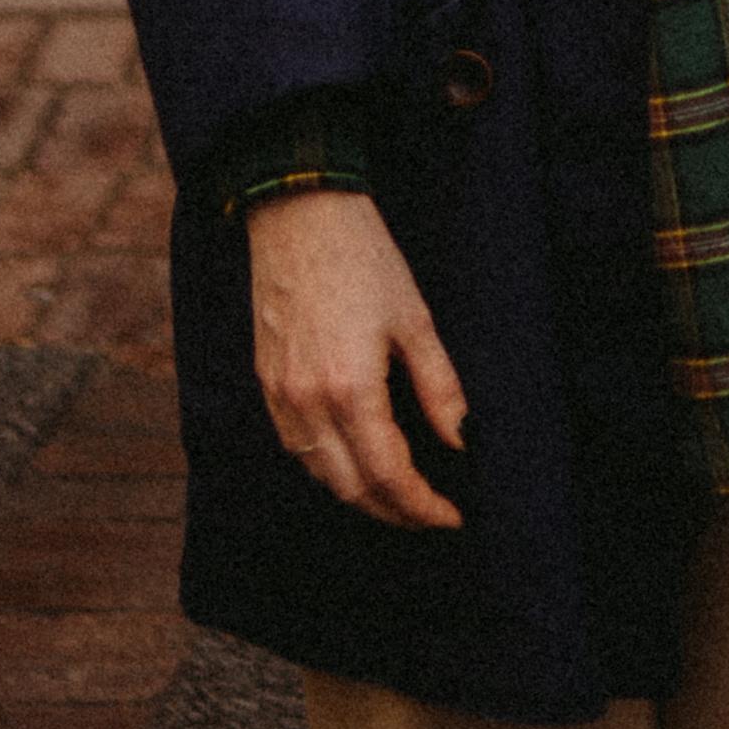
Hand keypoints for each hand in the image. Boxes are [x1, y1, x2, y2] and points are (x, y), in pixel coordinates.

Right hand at [248, 189, 467, 529]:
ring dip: (360, 495)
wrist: (298, 212)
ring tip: (399, 493)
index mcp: (350, 389)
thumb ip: (440, 388)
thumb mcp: (415, 319)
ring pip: (321, 475)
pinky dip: (328, 468)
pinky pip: (296, 448)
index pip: (389, 475)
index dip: (422, 506)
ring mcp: (279, 396)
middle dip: (394, 511)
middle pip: (352, 489)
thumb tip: (462, 440)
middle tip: (430, 512)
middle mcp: (307, 404)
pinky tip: (354, 459)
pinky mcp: (266, 383)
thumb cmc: (362, 258)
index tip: (451, 515)